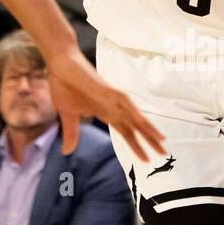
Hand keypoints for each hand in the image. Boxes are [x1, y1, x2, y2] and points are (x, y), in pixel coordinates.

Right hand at [45, 45, 164, 161]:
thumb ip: (71, 133)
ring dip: (148, 127)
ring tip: (161, 139)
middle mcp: (113, 107)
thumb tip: (67, 152)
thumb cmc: (65, 85)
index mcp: (106, 113)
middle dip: (150, 140)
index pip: (126, 133)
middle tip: (164, 154)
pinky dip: (133, 110)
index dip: (136, 146)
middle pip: (135, 126)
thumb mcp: (68, 116)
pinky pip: (123, 100)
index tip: (146, 160)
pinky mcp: (107, 89)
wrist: (60, 63)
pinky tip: (141, 120)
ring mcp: (112, 98)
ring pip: (134, 114)